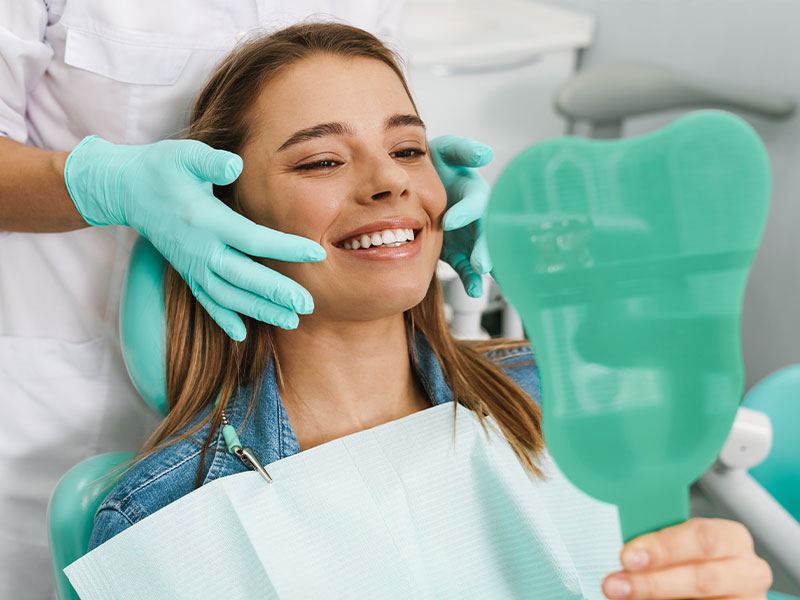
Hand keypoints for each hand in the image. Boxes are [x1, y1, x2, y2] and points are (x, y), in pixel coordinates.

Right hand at [64, 136, 325, 340]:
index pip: (252, 238)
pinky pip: (206, 300)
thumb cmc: (161, 167)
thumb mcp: (184, 155)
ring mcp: (192, 264)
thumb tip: (235, 166)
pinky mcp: (186, 271)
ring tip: (291, 321)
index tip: (317, 253)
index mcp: (206, 220)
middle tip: (308, 305)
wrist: (126, 189)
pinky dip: (223, 318)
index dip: (286, 247)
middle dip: (276, 292)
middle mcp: (200, 248)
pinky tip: (242, 335)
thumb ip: (210, 162)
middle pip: (243, 276)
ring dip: (259, 310)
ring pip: (228, 295)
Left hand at [430, 135, 492, 297]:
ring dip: (483, 265)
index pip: (475, 202)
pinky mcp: (461, 253)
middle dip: (484, 247)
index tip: (450, 221)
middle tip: (481, 263)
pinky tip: (474, 290)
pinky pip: (469, 268)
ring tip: (481, 277)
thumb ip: (462, 150)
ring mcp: (469, 237)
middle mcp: (476, 216)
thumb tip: (485, 153)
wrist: (416, 189)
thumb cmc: (436, 167)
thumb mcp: (446, 152)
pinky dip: (472, 280)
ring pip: (481, 252)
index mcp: (473, 193)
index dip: (465, 211)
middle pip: (486, 232)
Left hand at [602, 518, 771, 599]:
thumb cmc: (690, 558)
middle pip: (702, 578)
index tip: (626, 556)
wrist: (708, 584)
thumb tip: (625, 552)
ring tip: (622, 596)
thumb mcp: (680, 545)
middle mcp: (748, 571)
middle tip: (615, 584)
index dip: (663, 547)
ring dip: (655, 597)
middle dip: (653, 582)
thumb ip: (659, 545)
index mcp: (732, 539)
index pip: (702, 537)